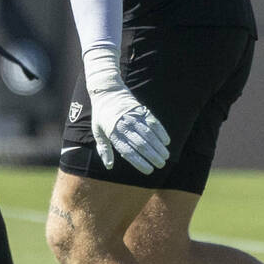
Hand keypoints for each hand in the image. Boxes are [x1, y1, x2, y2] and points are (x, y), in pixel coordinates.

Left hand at [84, 45, 168, 174]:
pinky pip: (154, 122)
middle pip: (141, 145)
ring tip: (166, 156)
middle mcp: (124, 126)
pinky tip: (166, 141)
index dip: (140, 162)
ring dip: (159, 147)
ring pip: (150, 135)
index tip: (149, 171)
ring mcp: (134, 118)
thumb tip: (109, 166)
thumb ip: (104, 149)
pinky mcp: (141, 110)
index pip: (128, 151)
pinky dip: (161, 132)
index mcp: (113, 133)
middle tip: (161, 165)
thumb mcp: (98, 131)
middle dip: (153, 156)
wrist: (107, 92)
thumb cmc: (101, 115)